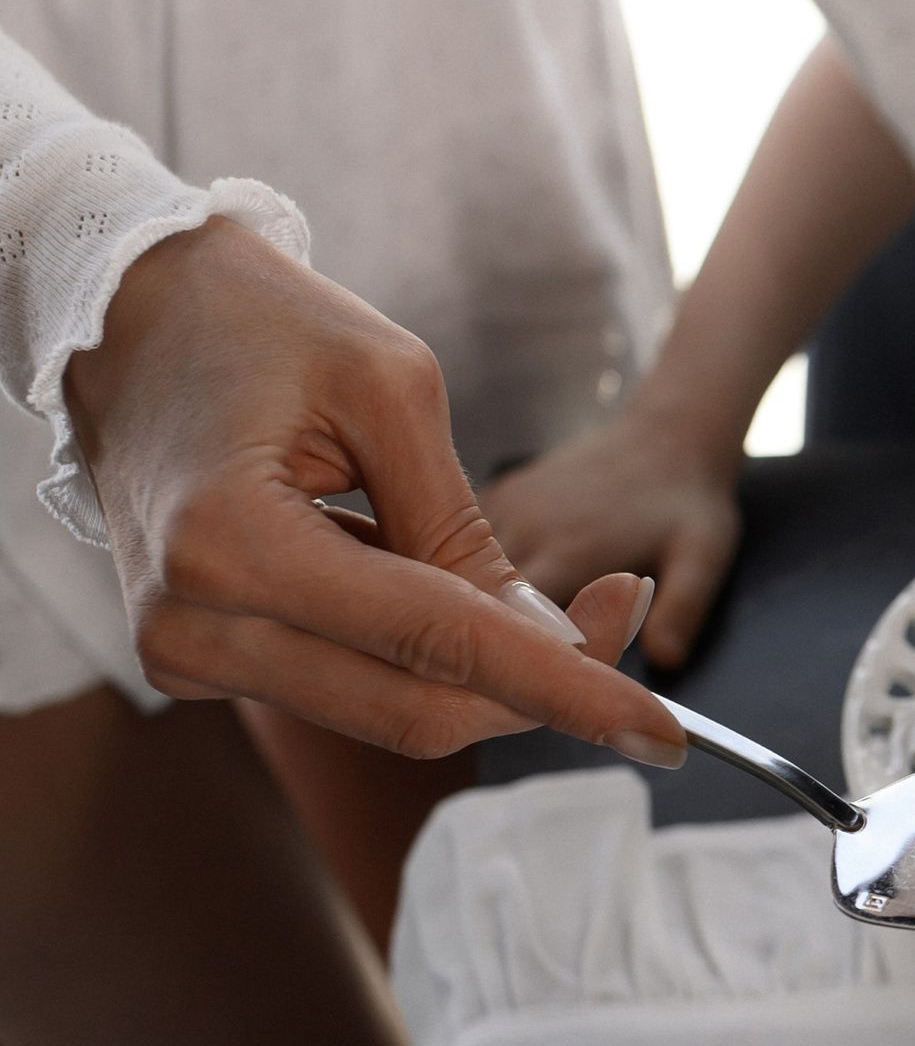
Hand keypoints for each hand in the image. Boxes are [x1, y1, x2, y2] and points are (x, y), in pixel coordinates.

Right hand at [66, 217, 682, 765]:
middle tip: (620, 611)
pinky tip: (418, 574)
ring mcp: (186, 656)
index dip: (565, 693)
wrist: (119, 313)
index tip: (663, 732)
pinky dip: (415, 651)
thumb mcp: (389, 389)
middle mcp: (195, 626)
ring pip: (388, 711)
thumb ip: (468, 529)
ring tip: (514, 575)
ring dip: (480, 668)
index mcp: (233, 545)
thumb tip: (552, 647)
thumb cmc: (252, 319)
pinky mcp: (199, 661)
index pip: (438, 648)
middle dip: (540, 688)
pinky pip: (345, 685)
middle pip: (418, 712)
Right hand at [482, 402, 744, 672]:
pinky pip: (459, 542)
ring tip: (489, 646)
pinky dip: (466, 570)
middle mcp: (523, 527)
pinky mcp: (497, 495)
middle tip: (508, 682)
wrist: (667, 438)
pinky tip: (482, 596)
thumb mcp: (702, 556)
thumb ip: (682, 610)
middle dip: (487, 644)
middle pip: (476, 604)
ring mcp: (503, 507)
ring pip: (459, 570)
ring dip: (472, 607)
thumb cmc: (688, 502)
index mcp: (567, 551)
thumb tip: (664, 660)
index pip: (514, 626)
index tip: (524, 691)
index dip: (515, 667)